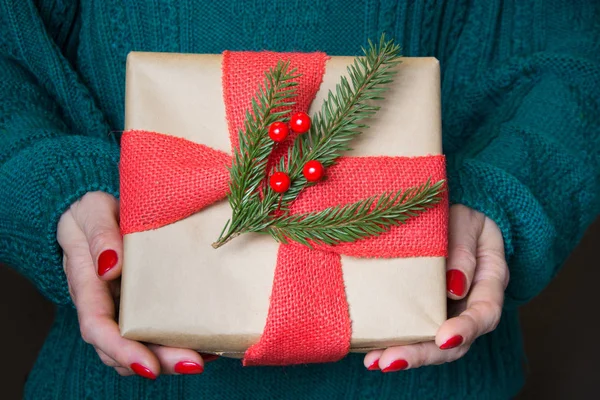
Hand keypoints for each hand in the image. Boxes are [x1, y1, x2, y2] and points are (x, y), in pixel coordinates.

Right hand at [57, 191, 214, 378]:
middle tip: (194, 364)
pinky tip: (206, 341)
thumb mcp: (92, 211)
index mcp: (87, 285)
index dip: (121, 350)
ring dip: (170, 358)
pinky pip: (154, 331)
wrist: (94, 213)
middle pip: (123, 346)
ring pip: (140, 345)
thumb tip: (110, 268)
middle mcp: (103, 305)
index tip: (148, 367)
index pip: (98, 327)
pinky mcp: (140, 304)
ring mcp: (121, 308)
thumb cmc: (92, 211)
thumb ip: (100, 235)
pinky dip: (177, 341)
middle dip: (158, 361)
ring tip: (206, 356)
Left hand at [363, 204, 508, 371]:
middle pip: (455, 341)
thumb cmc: (461, 213)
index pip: (485, 312)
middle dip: (423, 354)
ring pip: (433, 345)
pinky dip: (395, 343)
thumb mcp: (466, 220)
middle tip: (390, 360)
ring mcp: (447, 310)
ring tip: (374, 362)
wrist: (450, 209)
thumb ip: (463, 250)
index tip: (443, 338)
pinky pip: (415, 332)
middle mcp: (470, 303)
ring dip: (405, 355)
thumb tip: (454, 288)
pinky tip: (371, 352)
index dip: (467, 329)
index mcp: (490, 280)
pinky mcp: (425, 311)